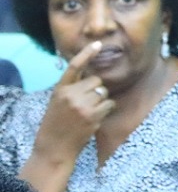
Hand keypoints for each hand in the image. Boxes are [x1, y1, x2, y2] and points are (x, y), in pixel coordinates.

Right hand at [34, 42, 114, 161]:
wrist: (54, 147)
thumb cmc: (56, 123)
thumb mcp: (57, 101)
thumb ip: (71, 88)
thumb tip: (91, 75)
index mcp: (60, 89)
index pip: (75, 66)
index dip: (86, 54)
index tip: (97, 44)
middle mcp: (71, 95)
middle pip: (96, 80)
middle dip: (96, 89)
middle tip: (86, 103)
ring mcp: (82, 105)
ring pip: (104, 92)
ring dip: (101, 100)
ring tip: (88, 112)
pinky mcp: (93, 116)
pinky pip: (109, 104)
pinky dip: (106, 109)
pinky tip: (95, 118)